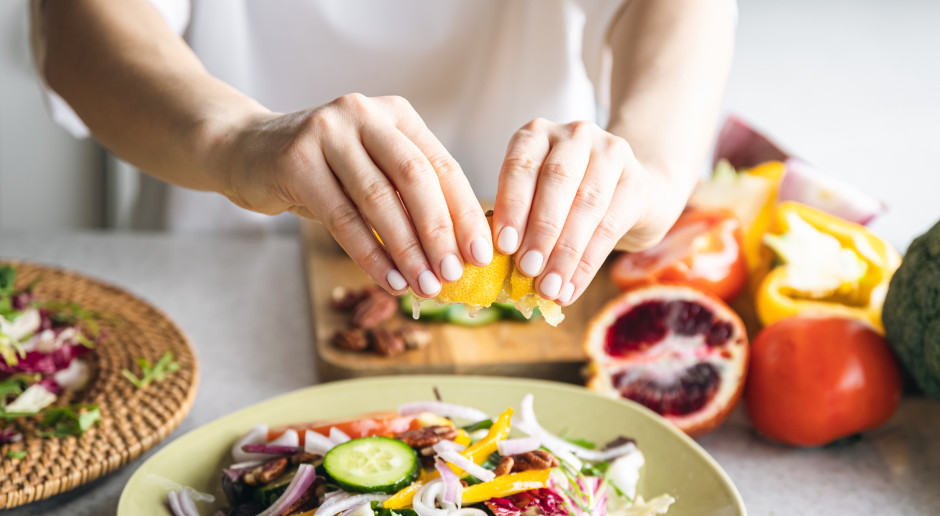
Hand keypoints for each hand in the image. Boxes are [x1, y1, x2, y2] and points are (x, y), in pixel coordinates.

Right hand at [219, 93, 492, 296]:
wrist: (245, 151)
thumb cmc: (322, 170)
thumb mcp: (370, 171)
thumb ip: (409, 197)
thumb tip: (459, 252)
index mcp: (396, 115)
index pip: (442, 165)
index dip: (465, 212)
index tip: (482, 254)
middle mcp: (364, 114)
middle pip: (415, 178)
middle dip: (440, 231)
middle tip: (454, 274)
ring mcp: (328, 132)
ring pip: (379, 199)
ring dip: (407, 250)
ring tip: (425, 286)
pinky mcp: (296, 160)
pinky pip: (342, 218)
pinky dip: (370, 254)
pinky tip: (390, 281)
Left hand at [492, 118, 685, 305]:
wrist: (630, 193)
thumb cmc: (566, 201)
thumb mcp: (537, 200)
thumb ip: (519, 221)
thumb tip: (496, 265)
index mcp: (537, 134)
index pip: (521, 165)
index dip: (512, 206)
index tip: (504, 246)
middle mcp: (575, 135)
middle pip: (557, 180)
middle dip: (540, 230)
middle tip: (527, 269)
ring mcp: (611, 152)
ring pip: (587, 204)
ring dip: (565, 252)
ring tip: (549, 287)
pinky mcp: (637, 180)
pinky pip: (610, 225)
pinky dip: (587, 263)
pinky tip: (572, 288)